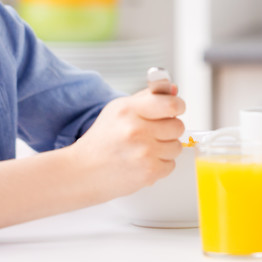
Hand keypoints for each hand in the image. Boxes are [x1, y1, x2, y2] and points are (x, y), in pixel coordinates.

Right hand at [69, 89, 185, 200]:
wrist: (83, 172)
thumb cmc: (102, 140)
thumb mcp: (119, 110)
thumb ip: (147, 97)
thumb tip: (174, 89)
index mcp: (130, 110)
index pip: (171, 104)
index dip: (178, 106)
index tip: (174, 110)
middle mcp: (137, 130)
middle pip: (178, 126)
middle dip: (169, 130)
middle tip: (153, 133)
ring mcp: (144, 152)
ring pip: (177, 146)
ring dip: (165, 149)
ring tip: (145, 149)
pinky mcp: (148, 172)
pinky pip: (171, 165)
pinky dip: (160, 165)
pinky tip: (143, 162)